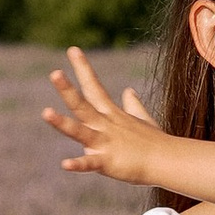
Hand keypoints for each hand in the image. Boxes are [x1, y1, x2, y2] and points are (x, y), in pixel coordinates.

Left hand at [43, 48, 168, 185]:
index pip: (94, 87)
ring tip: (45, 113)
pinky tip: (65, 164)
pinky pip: (91, 163)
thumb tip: (129, 91)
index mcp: (111, 115)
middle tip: (54, 73)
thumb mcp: (143, 120)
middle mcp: (106, 125)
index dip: (83, 69)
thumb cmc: (156, 142)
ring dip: (62, 123)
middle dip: (68, 90)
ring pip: (80, 131)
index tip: (72, 49)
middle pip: (83, 105)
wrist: (170, 161)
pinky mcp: (109, 162)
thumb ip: (133, 106)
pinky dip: (78, 164)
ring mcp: (106, 143)